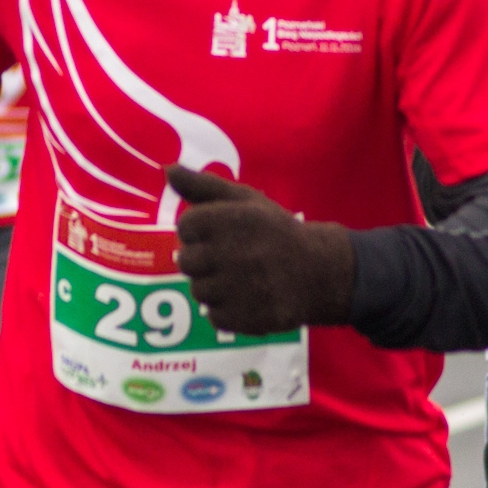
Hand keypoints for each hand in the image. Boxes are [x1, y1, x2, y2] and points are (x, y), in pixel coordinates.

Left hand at [168, 165, 352, 334]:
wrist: (319, 271)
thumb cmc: (274, 231)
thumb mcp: (244, 199)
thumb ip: (203, 185)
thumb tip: (169, 170)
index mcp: (234, 219)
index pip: (186, 226)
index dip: (199, 230)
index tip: (220, 232)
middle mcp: (235, 253)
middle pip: (186, 261)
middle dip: (202, 259)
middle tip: (229, 257)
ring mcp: (240, 289)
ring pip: (198, 291)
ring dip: (213, 286)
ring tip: (240, 278)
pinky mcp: (246, 318)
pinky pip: (213, 317)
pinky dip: (225, 310)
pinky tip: (246, 298)